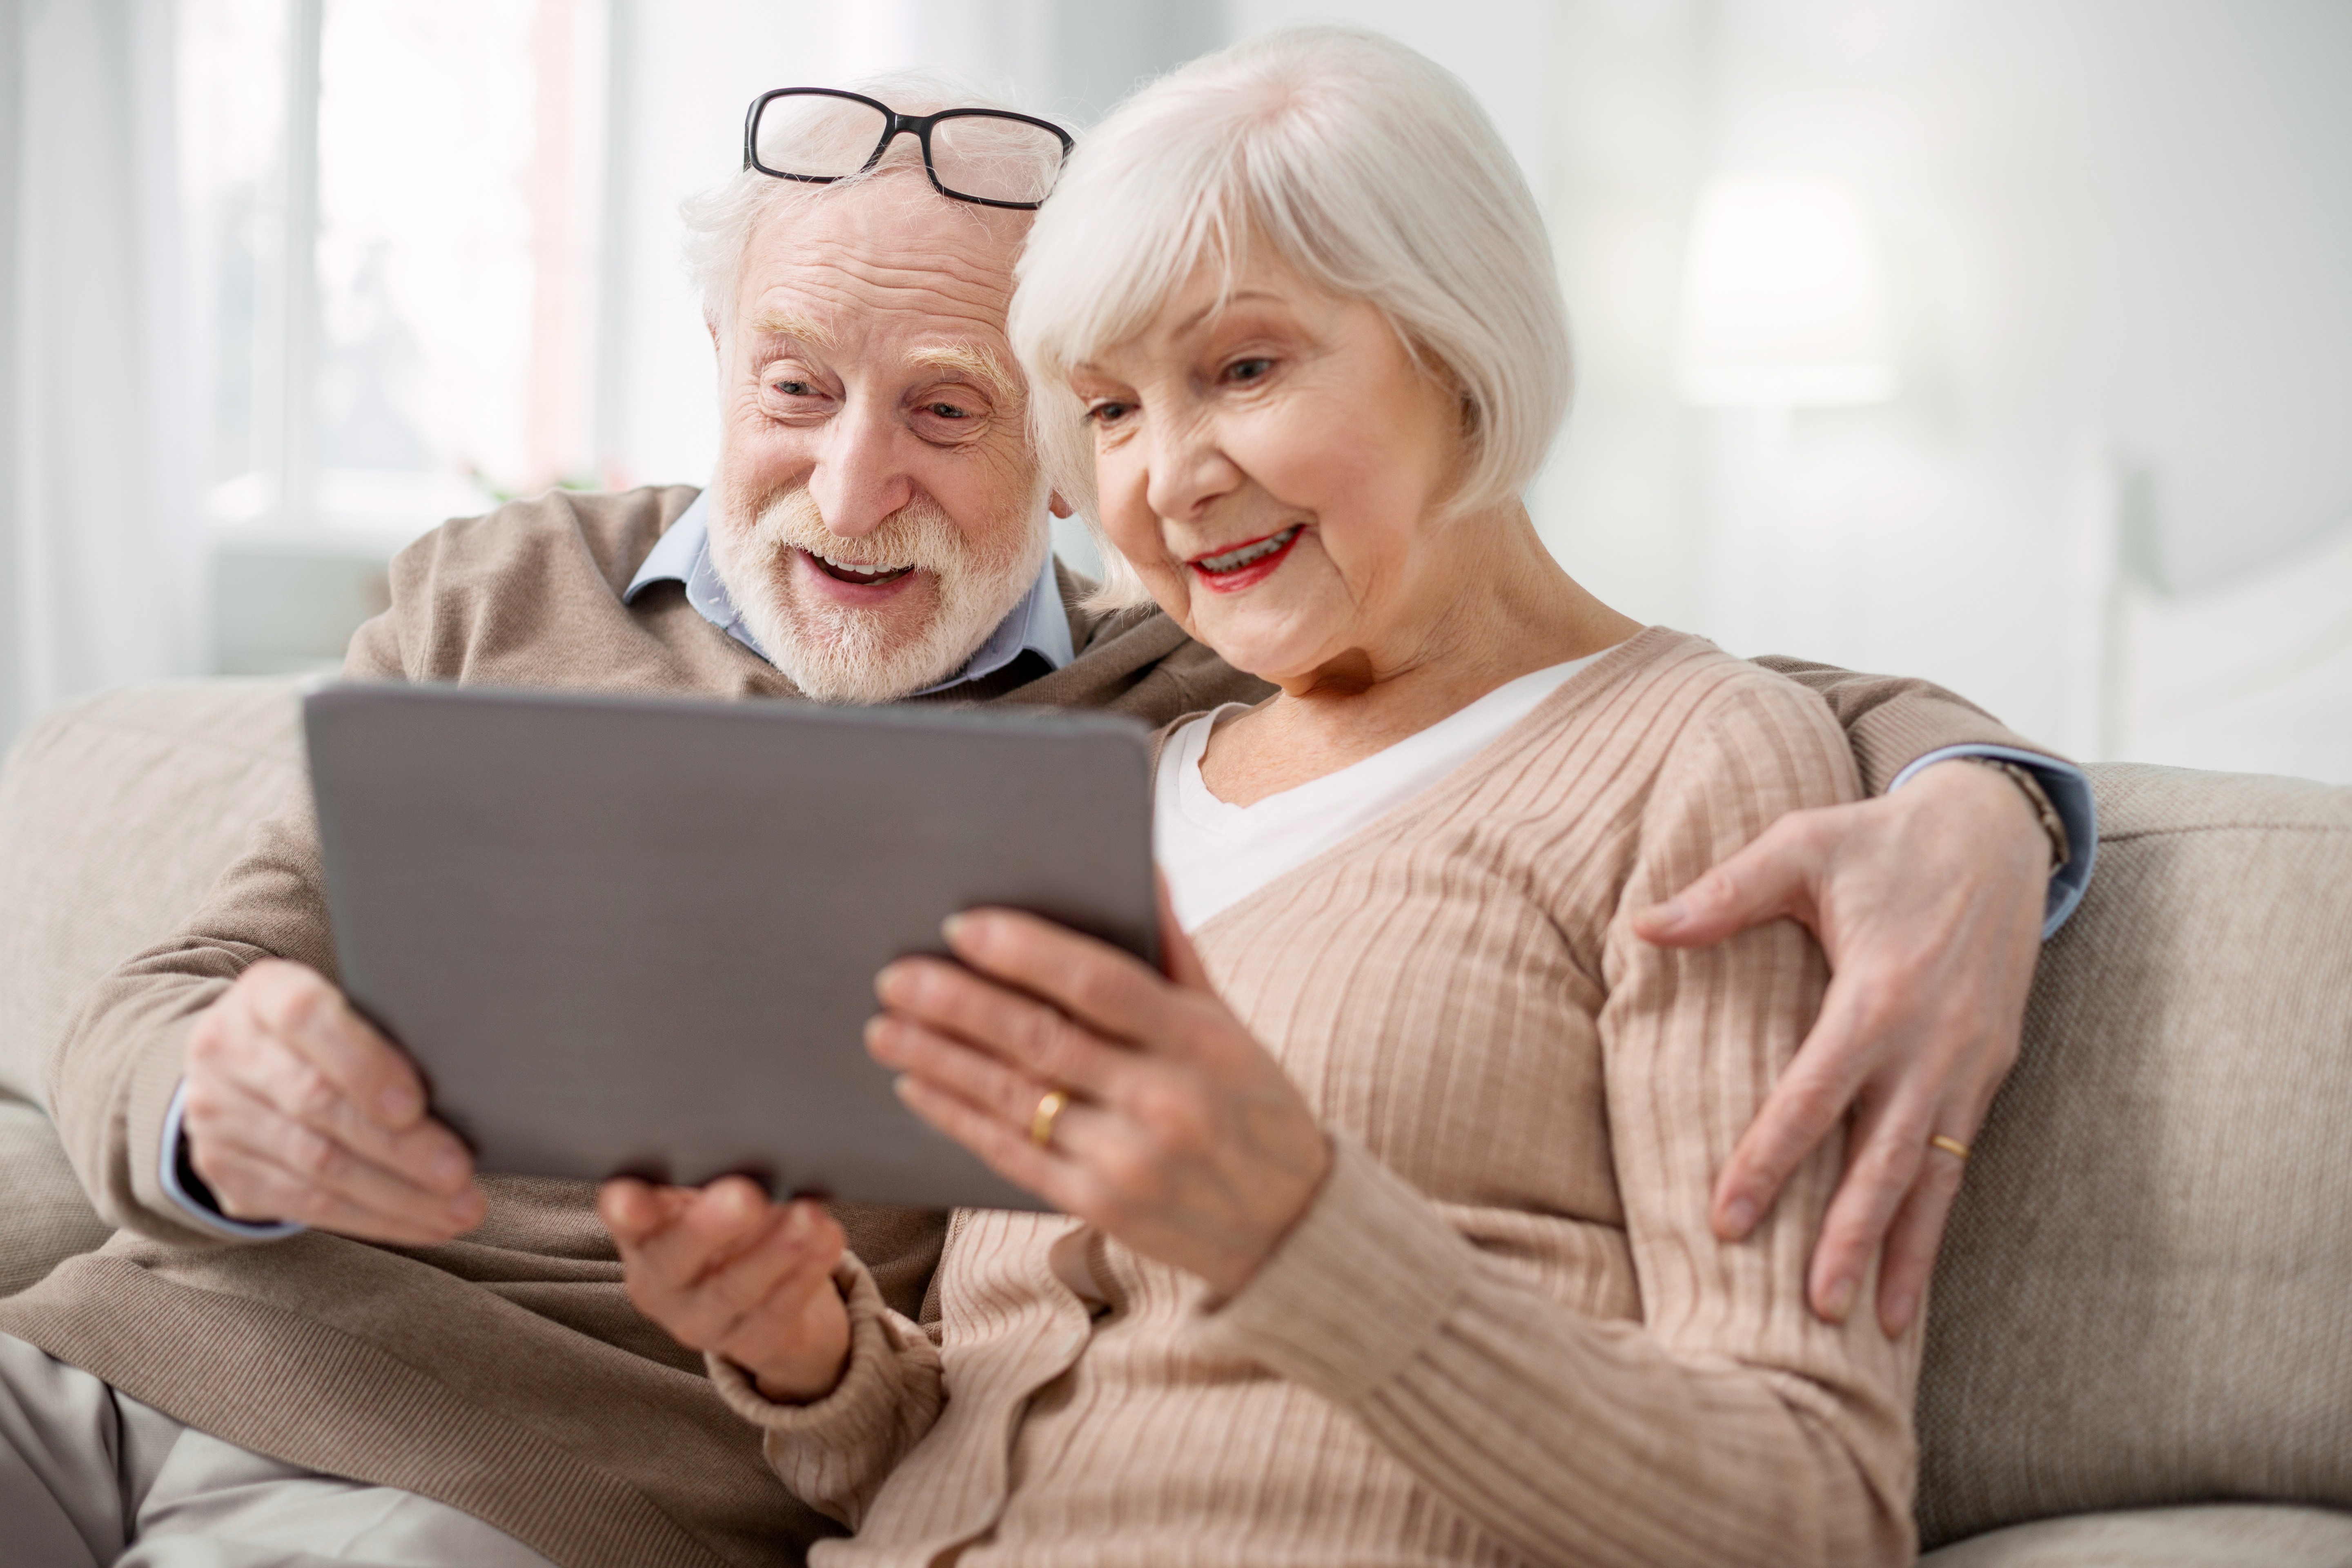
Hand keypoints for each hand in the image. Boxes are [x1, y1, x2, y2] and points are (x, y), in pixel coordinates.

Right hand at [181, 959, 484, 1242]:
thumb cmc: (327, 1031)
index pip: (308, 1019)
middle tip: (459, 1173)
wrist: (238, 1061)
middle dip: (398, 1146)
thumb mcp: (348, 1008)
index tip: (415, 1105)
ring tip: (459, 1209)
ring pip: (316, 1164)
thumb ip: (388, 1031)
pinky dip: (374, 1218)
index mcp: (264, 994)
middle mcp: (227, 1051)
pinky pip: (306, 1203)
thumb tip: (469, 1080)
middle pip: (317, 1103)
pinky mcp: (224, 1170)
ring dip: (397, 1195)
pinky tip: (424, 1223)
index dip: (363, 1064)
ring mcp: (217, 1115)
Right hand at [600, 1177, 849, 1402]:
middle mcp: (660, 1283)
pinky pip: (778, 1309)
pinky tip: (826, 1241)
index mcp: (642, 1236)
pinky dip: (806, 1273)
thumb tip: (739, 1136)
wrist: (758, 1301)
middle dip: (711, 1227)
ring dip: (775, 1250)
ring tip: (808, 1215)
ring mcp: (700, 1321)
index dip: (625, 1210)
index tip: (630, 1197)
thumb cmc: (723, 1227)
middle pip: (676, 1259)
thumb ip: (707, 1173)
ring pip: (734, 1288)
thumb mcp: (701, 1199)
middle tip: (745, 1195)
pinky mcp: (749, 1342)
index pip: (626, 1221)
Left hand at [866, 887, 1330, 1297]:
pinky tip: (916, 1087)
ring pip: (1013, 1098)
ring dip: (939, 1059)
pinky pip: (1011, 1155)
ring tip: (884, 1027)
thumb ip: (1177, 951)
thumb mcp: (1231, 1026)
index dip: (1026, 952)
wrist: (1294, 1229)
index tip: (963, 926)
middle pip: (1041, 1040)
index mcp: (1199, 1042)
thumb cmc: (1254, 1107)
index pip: (1098, 984)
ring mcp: (1128, 1160)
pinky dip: (957, 1117)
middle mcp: (1163, 1100)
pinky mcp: (1099, 1208)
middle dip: (957, 1005)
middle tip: (895, 976)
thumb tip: (1140, 865)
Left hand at [1633, 759, 2047, 1334]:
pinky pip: (1960, 1161)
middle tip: (1814, 1311)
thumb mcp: (1804, 847)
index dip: (1769, 1160)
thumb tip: (1641, 925)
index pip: (1813, 1097)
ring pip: (1933, 1178)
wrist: (1997, 832)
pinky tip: (1912, 1271)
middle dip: (1849, 1239)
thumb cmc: (1882, 839)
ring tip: (1874, 1326)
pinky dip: (1937, 1220)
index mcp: (1879, 997)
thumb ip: (1727, 891)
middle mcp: (1932, 1045)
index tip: (1728, 1220)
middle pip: (1884, 1161)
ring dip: (1903, 1251)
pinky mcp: (1990, 1071)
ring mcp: (1970, 1065)